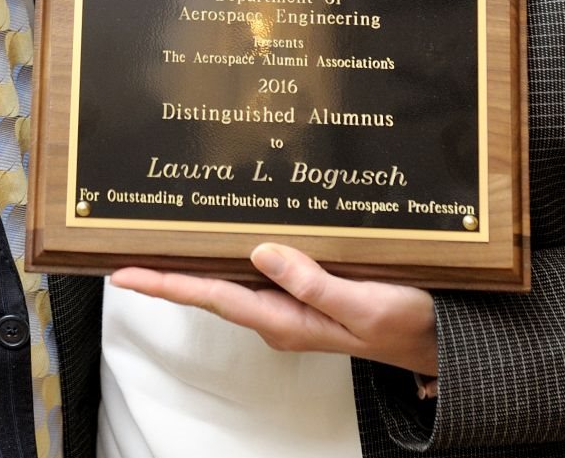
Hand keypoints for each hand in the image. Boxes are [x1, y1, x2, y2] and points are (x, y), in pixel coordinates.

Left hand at [110, 243, 437, 377]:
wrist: (441, 333)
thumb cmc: (407, 320)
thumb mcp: (365, 306)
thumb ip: (313, 283)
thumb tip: (260, 253)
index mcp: (286, 318)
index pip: (211, 296)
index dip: (165, 283)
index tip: (124, 273)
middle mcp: (279, 311)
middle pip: (209, 286)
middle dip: (167, 269)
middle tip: (122, 247)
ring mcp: (291, 299)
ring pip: (231, 274)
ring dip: (195, 257)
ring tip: (157, 233)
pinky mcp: (305, 285)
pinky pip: (259, 265)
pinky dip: (232, 248)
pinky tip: (222, 231)